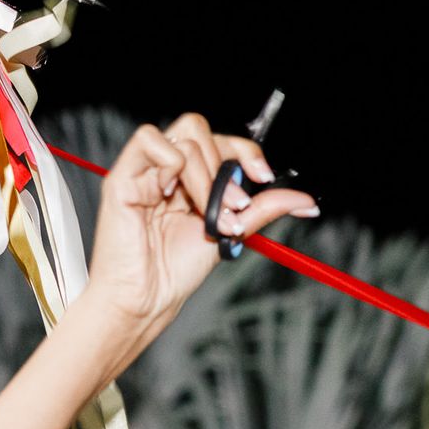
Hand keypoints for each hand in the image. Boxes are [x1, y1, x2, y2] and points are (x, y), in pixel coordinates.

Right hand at [80, 114, 313, 350]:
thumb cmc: (175, 271)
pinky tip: (167, 195)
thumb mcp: (231, 232)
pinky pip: (150, 139)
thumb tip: (306, 202)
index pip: (218, 141)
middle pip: (201, 129)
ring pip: (185, 138)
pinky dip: (171, 164)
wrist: (147, 299)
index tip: (262, 176)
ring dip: (206, 178)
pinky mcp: (122, 177)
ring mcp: (143, 171)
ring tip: (207, 216)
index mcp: (187, 179)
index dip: (245, 151)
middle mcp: (165, 170)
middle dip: (225, 169)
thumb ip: (263, 209)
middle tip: (231, 210)